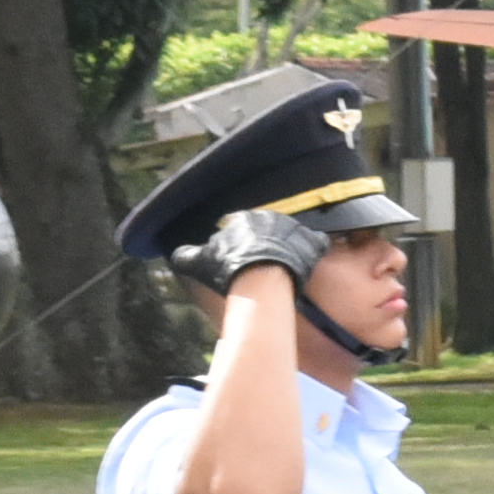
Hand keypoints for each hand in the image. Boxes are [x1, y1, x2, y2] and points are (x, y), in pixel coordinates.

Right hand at [199, 206, 330, 292]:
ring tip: (286, 264)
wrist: (260, 277)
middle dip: (267, 243)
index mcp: (243, 218)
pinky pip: (317, 242)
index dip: (242, 243)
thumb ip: (186, 256)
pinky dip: (314, 249)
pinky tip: (310, 260)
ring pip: (292, 234)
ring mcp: (293, 228)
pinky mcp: (312, 241)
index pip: (242, 226)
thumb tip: (175, 254)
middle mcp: (270, 217)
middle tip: (265, 263)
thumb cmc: (229, 269)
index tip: (243, 257)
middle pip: (269, 229)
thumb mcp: (200, 262)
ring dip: (290, 246)